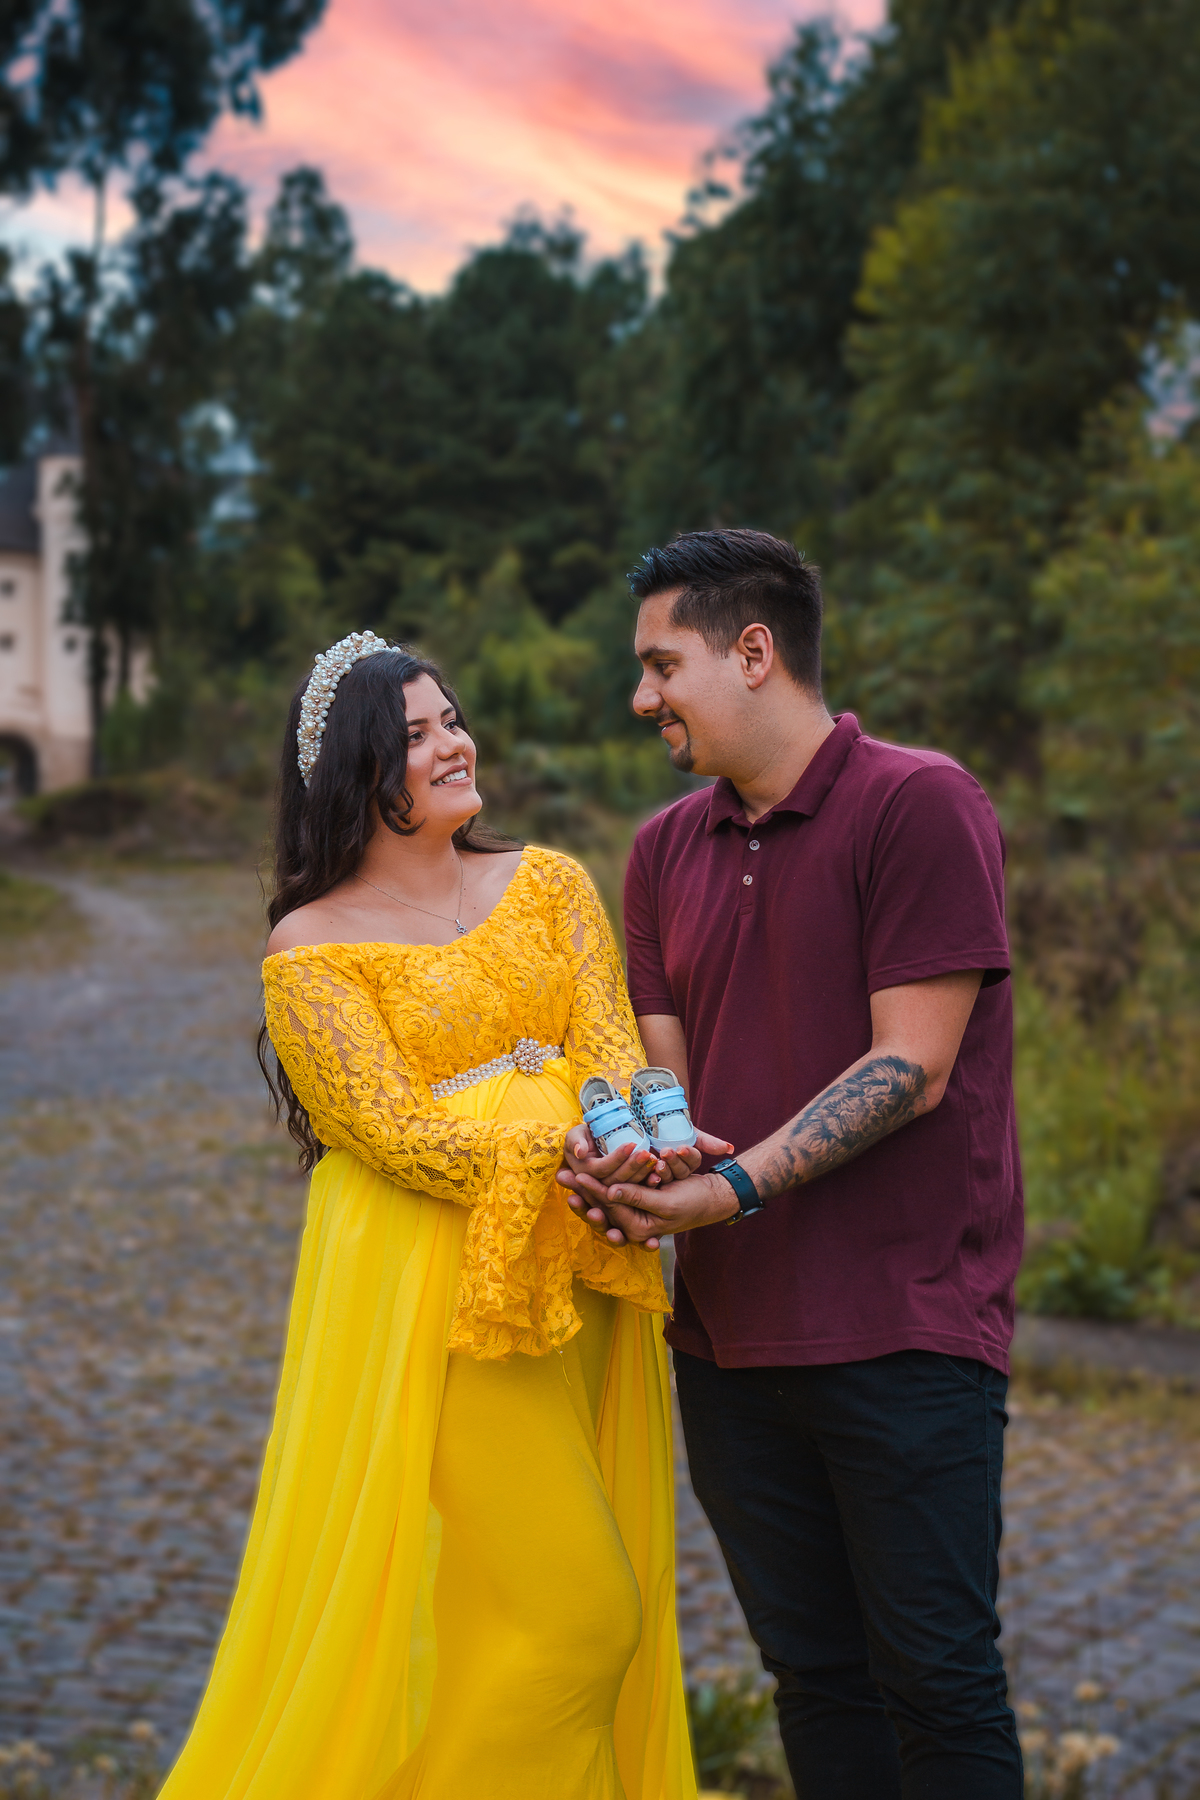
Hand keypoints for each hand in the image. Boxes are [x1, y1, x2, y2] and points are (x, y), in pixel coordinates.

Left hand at [559, 1129, 733, 1248]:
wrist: (711, 1199)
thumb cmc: (692, 1202)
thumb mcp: (664, 1203)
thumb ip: (636, 1199)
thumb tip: (609, 1193)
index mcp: (637, 1229)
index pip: (608, 1207)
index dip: (591, 1190)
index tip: (575, 1174)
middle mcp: (631, 1224)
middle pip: (600, 1205)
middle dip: (580, 1189)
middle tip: (561, 1175)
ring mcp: (633, 1213)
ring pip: (603, 1199)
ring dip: (584, 1187)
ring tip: (564, 1176)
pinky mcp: (636, 1201)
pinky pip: (614, 1193)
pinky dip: (599, 1184)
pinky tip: (582, 1177)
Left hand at [653, 1129, 732, 1184]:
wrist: (651, 1118)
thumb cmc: (673, 1124)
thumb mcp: (690, 1133)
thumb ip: (708, 1142)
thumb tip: (729, 1149)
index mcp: (688, 1161)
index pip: (692, 1161)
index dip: (688, 1155)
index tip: (682, 1148)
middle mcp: (676, 1170)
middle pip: (679, 1172)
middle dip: (674, 1162)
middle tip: (667, 1152)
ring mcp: (661, 1174)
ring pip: (665, 1177)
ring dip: (663, 1170)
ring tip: (658, 1162)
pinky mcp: (646, 1176)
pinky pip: (649, 1180)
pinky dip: (648, 1176)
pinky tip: (646, 1170)